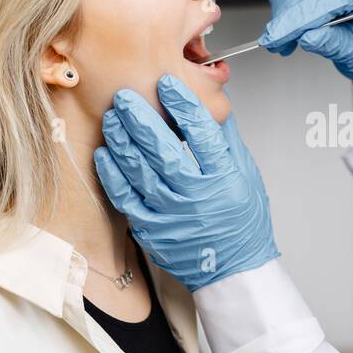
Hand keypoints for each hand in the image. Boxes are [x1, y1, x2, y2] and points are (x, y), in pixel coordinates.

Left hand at [93, 75, 279, 291]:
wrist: (235, 268)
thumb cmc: (243, 221)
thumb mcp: (247, 174)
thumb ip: (227, 139)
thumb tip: (211, 103)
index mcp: (225, 178)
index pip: (202, 133)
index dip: (183, 105)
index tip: (166, 84)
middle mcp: (198, 197)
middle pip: (164, 151)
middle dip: (141, 119)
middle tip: (125, 96)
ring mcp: (173, 216)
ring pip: (141, 173)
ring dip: (123, 142)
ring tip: (113, 119)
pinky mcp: (153, 230)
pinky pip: (127, 200)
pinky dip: (114, 176)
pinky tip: (105, 155)